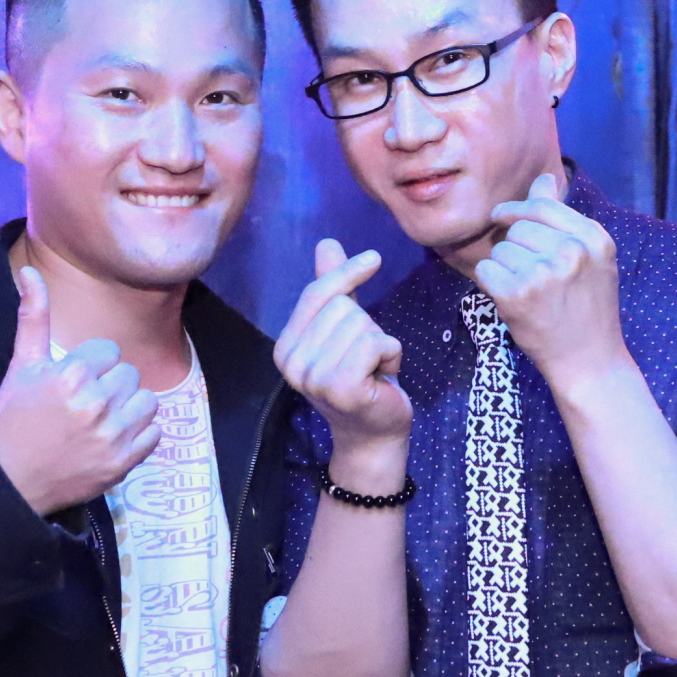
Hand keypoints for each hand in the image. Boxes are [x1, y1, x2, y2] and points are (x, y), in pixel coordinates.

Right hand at [0, 265, 160, 516]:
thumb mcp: (22, 365)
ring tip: (102, 420)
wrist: (10, 480)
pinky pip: (155, 433)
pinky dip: (139, 436)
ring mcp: (113, 436)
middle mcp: (96, 403)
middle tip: (82, 405)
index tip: (70, 384)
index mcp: (72, 374)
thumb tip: (30, 271)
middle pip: (128, 374)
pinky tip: (112, 439)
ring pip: (147, 401)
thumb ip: (33, 316)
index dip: (90, 366)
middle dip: (109, 385)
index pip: (108, 352)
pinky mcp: (124, 463)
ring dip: (129, 408)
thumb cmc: (13, 420)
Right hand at [274, 239, 411, 454]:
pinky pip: (376, 342)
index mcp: (285, 347)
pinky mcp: (341, 387)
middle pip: (343, 308)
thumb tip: (327, 243)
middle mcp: (292, 362)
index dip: (346, 274)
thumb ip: (333, 289)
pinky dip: (391, 353)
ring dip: (380, 342)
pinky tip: (383, 375)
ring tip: (373, 368)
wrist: (373, 434)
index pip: (316, 294)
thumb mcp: (344, 330)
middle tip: (365, 358)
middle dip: (367, 326)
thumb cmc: (361, 379)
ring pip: (362, 324)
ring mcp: (314, 377)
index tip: (374, 259)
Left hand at [476, 173, 628, 388]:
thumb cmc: (588, 309)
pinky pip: (485, 269)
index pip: (544, 206)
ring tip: (527, 291)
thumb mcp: (591, 259)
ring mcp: (543, 273)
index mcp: (594, 239)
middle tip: (529, 274)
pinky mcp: (516, 294)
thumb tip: (543, 178)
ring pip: (501, 249)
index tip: (502, 216)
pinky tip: (509, 298)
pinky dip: (490, 283)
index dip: (518, 209)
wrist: (589, 362)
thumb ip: (565, 219)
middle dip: (515, 246)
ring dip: (504, 267)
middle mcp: (571, 251)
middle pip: (519, 228)